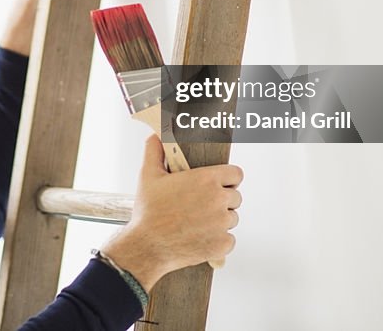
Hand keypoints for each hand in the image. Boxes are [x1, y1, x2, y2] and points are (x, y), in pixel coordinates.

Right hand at [100, 135, 242, 290]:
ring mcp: (222, 224)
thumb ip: (155, 151)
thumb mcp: (148, 175)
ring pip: (232, 218)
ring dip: (220, 220)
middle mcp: (218, 200)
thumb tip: (155, 136)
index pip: (236, 174)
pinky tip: (201, 237)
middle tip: (201, 206)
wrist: (146, 246)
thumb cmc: (148, 212)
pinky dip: (219, 240)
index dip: (227, 179)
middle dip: (222, 200)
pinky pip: (230, 240)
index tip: (217, 184)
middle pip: (236, 197)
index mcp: (207, 179)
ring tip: (198, 222)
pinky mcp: (222, 245)